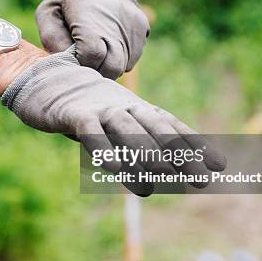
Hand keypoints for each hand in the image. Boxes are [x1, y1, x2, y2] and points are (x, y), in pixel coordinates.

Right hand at [1, 48, 225, 195]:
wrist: (44, 79)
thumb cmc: (84, 108)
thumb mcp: (112, 125)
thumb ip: (131, 148)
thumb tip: (155, 180)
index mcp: (136, 107)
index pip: (169, 125)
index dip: (193, 144)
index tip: (218, 165)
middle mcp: (123, 105)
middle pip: (154, 128)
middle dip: (179, 152)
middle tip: (200, 177)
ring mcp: (99, 108)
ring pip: (126, 128)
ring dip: (146, 151)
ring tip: (164, 175)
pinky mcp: (72, 114)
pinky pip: (90, 131)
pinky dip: (103, 147)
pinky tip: (113, 168)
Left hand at [36, 0, 149, 79]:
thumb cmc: (66, 1)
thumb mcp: (47, 13)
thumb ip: (52, 40)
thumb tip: (67, 62)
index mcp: (88, 14)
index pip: (92, 55)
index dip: (81, 63)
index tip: (74, 57)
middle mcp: (115, 19)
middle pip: (112, 66)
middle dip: (96, 71)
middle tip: (84, 60)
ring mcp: (133, 24)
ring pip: (123, 66)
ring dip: (108, 65)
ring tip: (95, 49)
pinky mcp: (143, 28)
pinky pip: (132, 58)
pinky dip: (120, 58)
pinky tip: (108, 44)